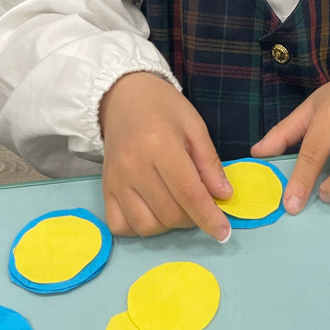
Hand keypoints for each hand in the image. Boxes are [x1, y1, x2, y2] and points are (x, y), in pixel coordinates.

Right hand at [100, 72, 232, 240]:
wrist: (123, 97)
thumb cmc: (163, 108)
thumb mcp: (194, 126)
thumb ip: (209, 163)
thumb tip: (224, 196)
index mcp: (160, 145)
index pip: (188, 193)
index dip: (209, 217)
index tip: (224, 233)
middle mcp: (134, 166)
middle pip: (170, 213)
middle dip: (193, 218)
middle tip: (201, 203)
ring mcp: (116, 180)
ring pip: (147, 226)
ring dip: (169, 225)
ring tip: (178, 205)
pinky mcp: (105, 189)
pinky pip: (121, 226)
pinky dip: (140, 228)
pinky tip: (153, 211)